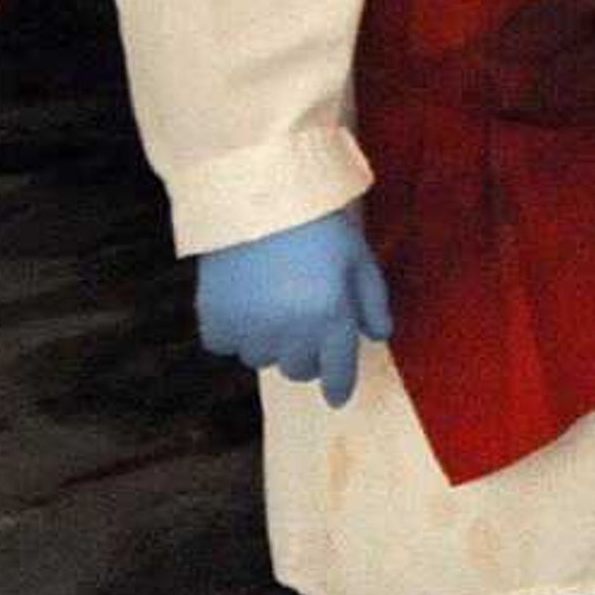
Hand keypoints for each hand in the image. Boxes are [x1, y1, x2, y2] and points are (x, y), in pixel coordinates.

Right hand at [193, 205, 393, 406]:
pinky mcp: (216, 320)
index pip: (337, 369)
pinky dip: (233, 332)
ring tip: (270, 303)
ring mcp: (251, 329)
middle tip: (303, 324)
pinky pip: (225, 345)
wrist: (257, 197)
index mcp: (331, 316)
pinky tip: (240, 303)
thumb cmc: (318, 224)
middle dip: (305, 353)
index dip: (338, 386)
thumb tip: (379, 335)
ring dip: (268, 342)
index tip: (337, 397)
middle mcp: (291, 331)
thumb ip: (372, 301)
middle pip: (298, 369)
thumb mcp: (358, 258)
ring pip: (261, 359)